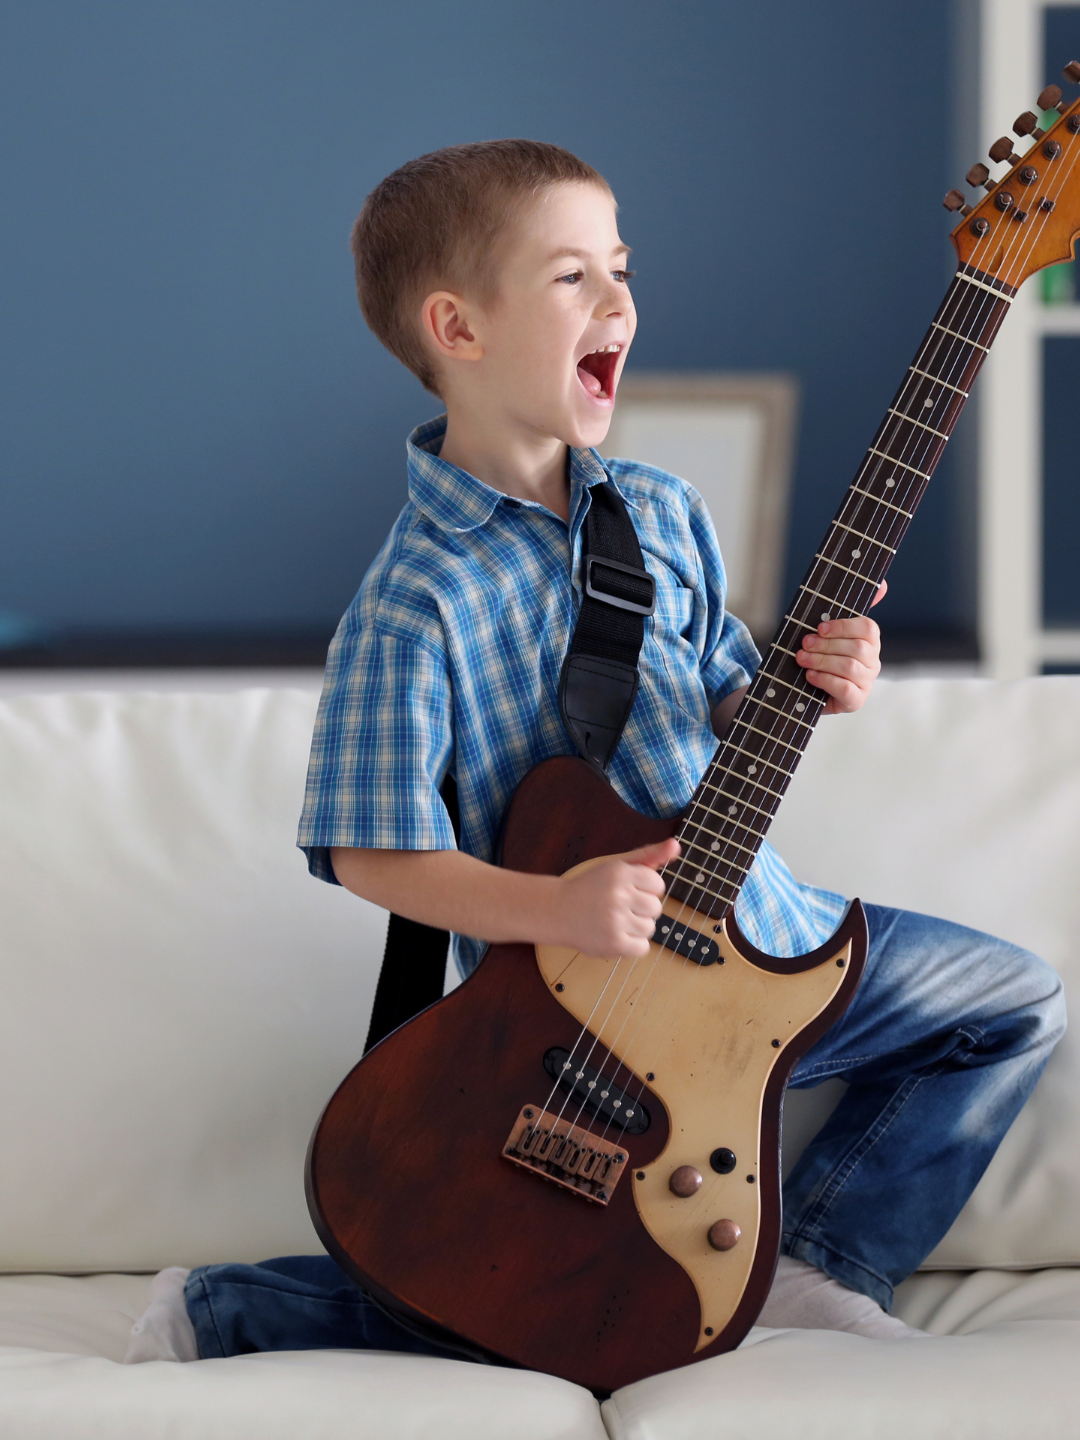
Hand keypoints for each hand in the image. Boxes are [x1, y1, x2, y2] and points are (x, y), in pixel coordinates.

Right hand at [555, 839, 679, 958]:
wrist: (557, 911)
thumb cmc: (591, 887)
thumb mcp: (617, 866)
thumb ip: (648, 855)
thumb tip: (676, 845)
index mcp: (621, 872)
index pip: (658, 884)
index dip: (645, 889)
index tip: (628, 890)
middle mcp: (619, 895)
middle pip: (656, 908)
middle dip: (642, 909)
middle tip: (619, 907)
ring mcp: (616, 921)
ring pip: (650, 928)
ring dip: (637, 927)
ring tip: (615, 921)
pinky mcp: (614, 944)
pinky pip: (642, 947)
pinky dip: (632, 944)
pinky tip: (616, 935)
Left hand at [796, 582, 885, 715]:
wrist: (804, 689)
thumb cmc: (818, 656)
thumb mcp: (827, 632)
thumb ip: (846, 608)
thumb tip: (883, 583)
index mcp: (870, 641)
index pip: (868, 628)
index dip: (843, 626)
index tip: (820, 627)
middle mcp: (872, 662)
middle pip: (856, 648)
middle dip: (826, 645)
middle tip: (804, 644)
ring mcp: (866, 683)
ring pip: (850, 667)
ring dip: (822, 661)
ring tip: (802, 659)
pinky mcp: (855, 701)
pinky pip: (845, 688)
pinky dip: (825, 680)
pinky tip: (810, 676)